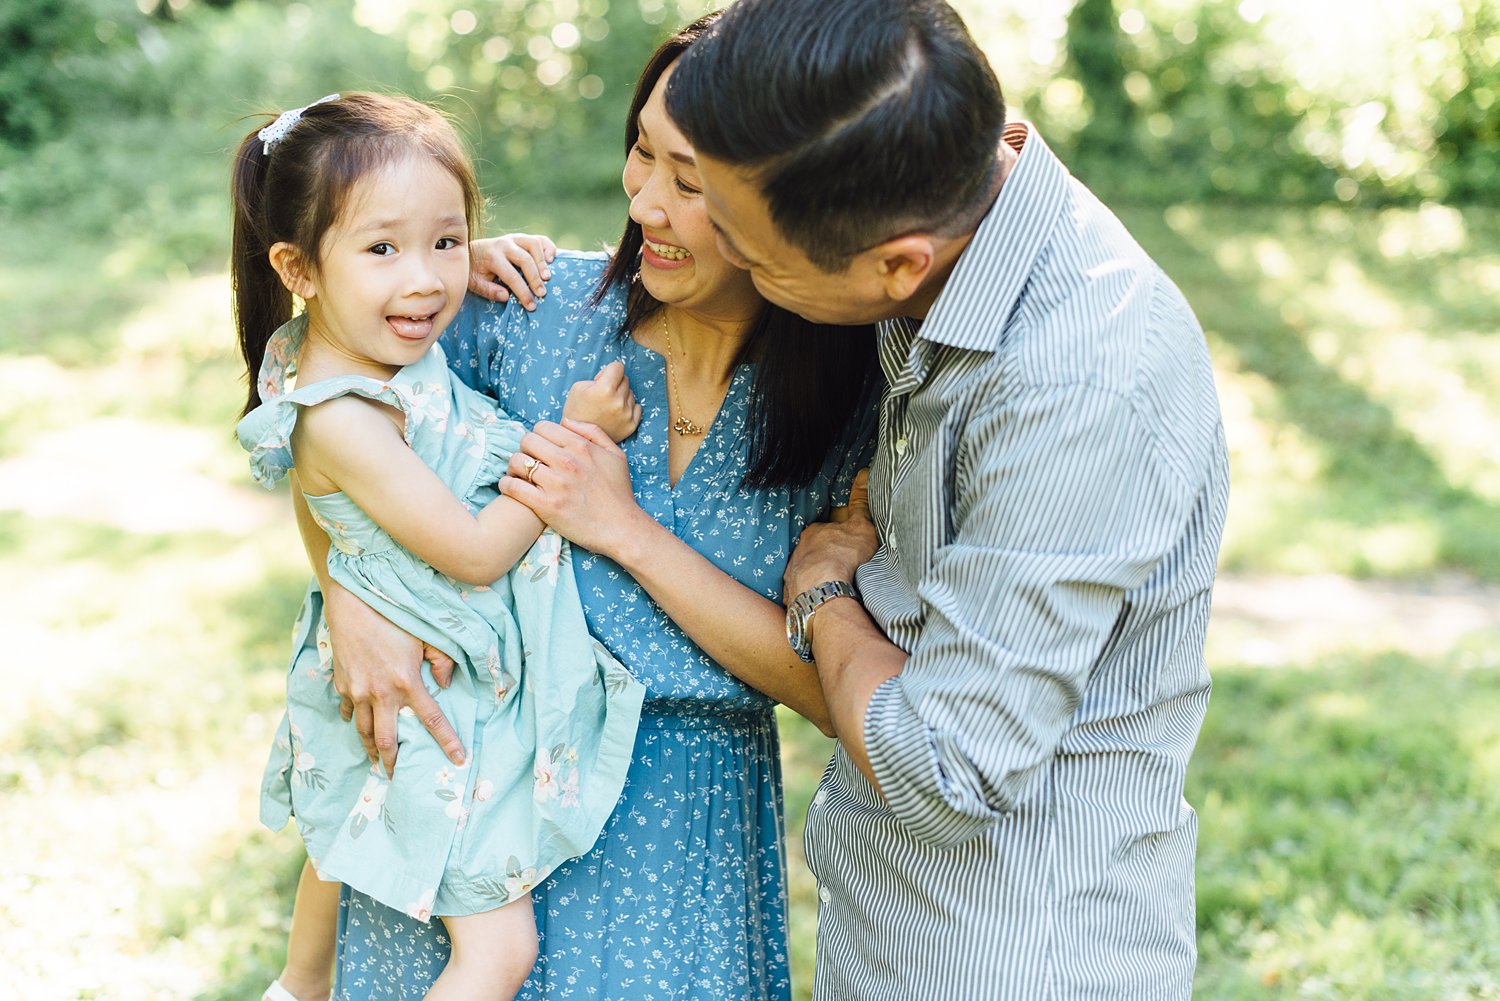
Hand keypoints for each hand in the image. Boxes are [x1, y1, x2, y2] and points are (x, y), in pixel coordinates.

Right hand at [323, 580, 465, 775]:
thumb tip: (447, 684)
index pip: (432, 720)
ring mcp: (357, 690)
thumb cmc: (394, 615)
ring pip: (362, 730)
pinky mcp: (341, 683)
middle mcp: (381, 693)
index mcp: (407, 682)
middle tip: (396, 777)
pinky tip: (355, 723)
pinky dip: (352, 719)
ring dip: (370, 748)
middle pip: (387, 739)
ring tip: (376, 760)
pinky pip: (347, 709)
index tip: (458, 760)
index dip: (447, 742)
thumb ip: (442, 661)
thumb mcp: (427, 635)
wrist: (352, 602)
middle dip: (392, 762)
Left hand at [468, 233, 556, 309]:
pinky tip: (551, 260)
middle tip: (542, 294)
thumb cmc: (473, 270)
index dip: (523, 292)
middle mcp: (504, 244)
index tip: (531, 306)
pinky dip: (548, 247)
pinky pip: (538, 239)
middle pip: (525, 259)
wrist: (468, 251)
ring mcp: (513, 238)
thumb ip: (489, 290)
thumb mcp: (474, 283)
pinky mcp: (520, 237)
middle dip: (535, 278)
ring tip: (547, 277)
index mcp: (492, 256)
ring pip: (533, 244)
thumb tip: (506, 296)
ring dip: (542, 262)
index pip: (511, 276)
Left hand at [501, 417, 653, 556]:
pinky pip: (513, 487)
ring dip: (514, 467)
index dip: (539, 436)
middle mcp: (566, 461)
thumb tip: (566, 421)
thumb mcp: (616, 455)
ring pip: (517, 461)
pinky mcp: (545, 505)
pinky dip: (507, 484)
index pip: (543, 427)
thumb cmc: (619, 493)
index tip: (540, 448)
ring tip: (519, 475)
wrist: (622, 528)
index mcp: (581, 446)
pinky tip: (511, 487)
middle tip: (529, 461)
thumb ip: (593, 432)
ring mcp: (555, 483)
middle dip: (525, 449)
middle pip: (527, 440)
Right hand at [561, 361, 641, 442]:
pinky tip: (616, 413)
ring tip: (607, 406)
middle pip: (625, 380)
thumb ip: (600, 376)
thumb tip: (615, 376)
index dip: (609, 371)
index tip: (602, 380)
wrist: (577, 437)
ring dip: (621, 396)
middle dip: (615, 384)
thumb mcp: (579, 386)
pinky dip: (629, 408)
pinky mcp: (631, 425)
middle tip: (603, 395)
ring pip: (631, 394)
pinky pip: (637, 407)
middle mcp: (618, 402)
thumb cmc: (576, 409)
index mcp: (605, 390)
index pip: (618, 366)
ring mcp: (626, 415)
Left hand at [784, 469, 877, 600]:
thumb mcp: (860, 526)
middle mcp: (798, 550)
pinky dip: (811, 594)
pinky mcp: (790, 594)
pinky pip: (802, 592)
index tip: (845, 546)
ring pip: (805, 571)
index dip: (836, 538)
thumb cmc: (843, 556)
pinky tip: (822, 599)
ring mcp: (792, 573)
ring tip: (832, 586)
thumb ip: (861, 503)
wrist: (824, 591)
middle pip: (812, 551)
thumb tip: (863, 474)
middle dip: (823, 557)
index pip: (824, 530)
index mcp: (813, 532)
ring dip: (815, 576)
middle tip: (840, 567)